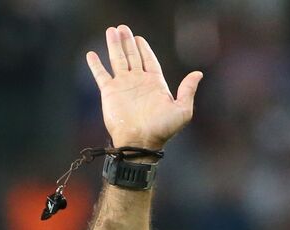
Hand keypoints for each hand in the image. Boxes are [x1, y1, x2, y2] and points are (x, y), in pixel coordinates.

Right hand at [86, 25, 201, 148]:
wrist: (141, 141)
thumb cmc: (162, 129)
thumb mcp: (182, 110)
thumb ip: (188, 90)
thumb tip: (198, 74)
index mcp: (155, 84)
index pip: (149, 60)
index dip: (144, 49)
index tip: (139, 38)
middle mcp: (138, 82)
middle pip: (132, 56)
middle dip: (128, 42)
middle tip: (122, 28)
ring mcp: (123, 86)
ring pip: (117, 60)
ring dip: (114, 45)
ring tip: (111, 31)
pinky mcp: (109, 92)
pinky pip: (101, 74)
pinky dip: (95, 65)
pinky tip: (91, 54)